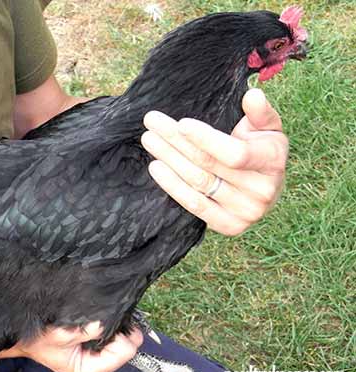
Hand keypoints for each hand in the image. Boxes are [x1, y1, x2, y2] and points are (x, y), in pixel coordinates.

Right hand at [0, 322, 142, 371]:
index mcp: (90, 370)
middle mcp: (98, 369)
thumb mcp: (60, 334)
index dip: (121, 334)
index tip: (108, 321)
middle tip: (105, 317)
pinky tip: (99, 322)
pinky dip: (111, 329)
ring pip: (124, 342)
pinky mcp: (98, 352)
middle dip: (120, 331)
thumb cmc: (40, 340)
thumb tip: (104, 322)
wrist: (28, 340)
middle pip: (128, 348)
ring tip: (99, 319)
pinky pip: (115, 339)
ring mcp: (100, 361)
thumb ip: (85, 330)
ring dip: (115, 329)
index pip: (124, 352)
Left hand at [140, 89, 287, 235]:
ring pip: (198, 182)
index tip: (181, 124)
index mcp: (272, 162)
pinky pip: (195, 206)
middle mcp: (262, 191)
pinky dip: (173, 186)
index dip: (207, 139)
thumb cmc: (261, 150)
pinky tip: (156, 168)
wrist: (267, 188)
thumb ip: (260, 112)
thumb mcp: (267, 128)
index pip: (235, 153)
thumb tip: (252, 95)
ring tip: (149, 140)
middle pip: (208, 165)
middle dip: (176, 141)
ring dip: (169, 160)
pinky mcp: (230, 226)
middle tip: (152, 123)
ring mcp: (246, 212)